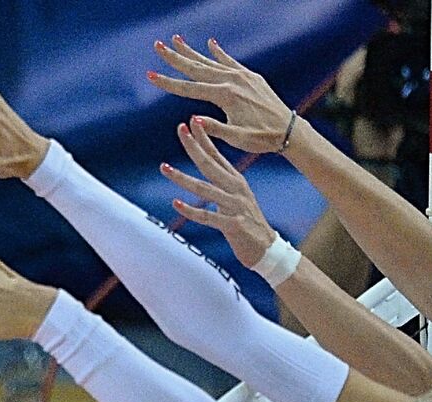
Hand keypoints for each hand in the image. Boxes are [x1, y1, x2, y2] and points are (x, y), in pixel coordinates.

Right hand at [146, 36, 292, 154]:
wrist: (288, 131)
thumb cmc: (261, 138)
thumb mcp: (236, 138)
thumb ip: (214, 128)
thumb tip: (192, 119)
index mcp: (225, 96)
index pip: (189, 88)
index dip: (167, 83)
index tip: (150, 75)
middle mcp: (231, 80)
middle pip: (196, 68)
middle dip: (175, 58)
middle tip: (157, 45)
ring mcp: (242, 76)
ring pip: (210, 61)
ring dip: (192, 51)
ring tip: (176, 39)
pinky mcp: (250, 77)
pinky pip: (230, 61)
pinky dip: (218, 53)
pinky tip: (210, 43)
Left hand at [161, 119, 274, 266]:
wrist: (267, 249)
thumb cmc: (248, 224)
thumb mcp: (237, 198)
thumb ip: (223, 184)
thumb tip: (208, 170)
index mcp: (236, 181)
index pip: (217, 156)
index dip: (204, 138)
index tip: (191, 122)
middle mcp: (236, 190)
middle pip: (210, 165)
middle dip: (194, 147)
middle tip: (180, 130)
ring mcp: (235, 206)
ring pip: (204, 189)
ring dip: (182, 178)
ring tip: (164, 168)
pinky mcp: (232, 225)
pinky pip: (207, 216)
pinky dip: (191, 210)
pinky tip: (176, 203)